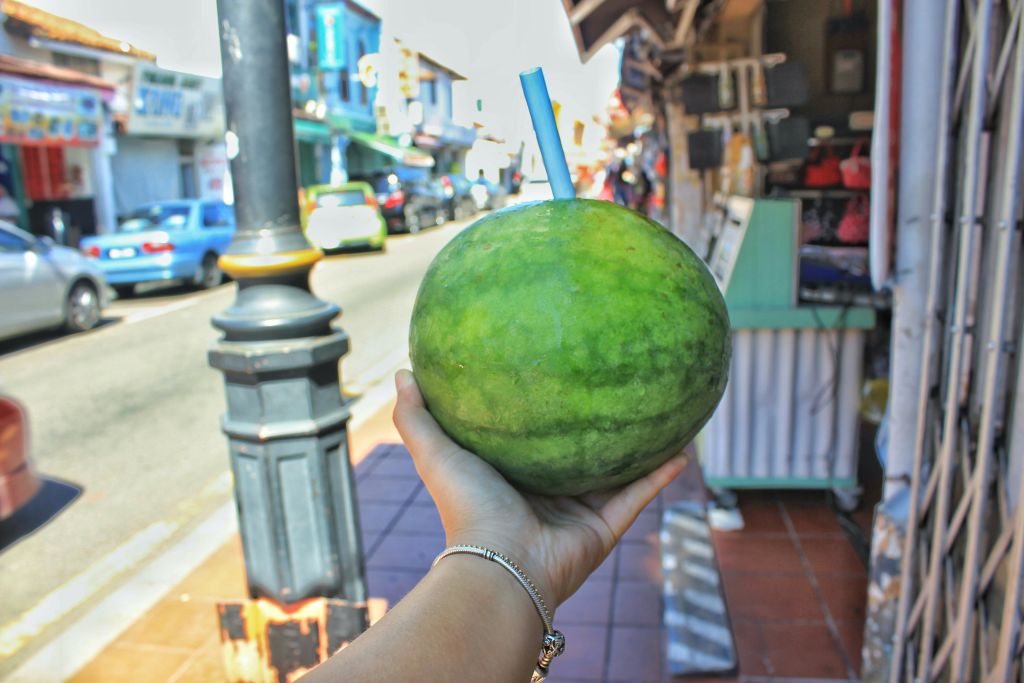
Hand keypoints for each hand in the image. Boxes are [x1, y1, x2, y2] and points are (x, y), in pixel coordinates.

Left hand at [392, 369, 686, 611]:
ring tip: (662, 411)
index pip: (533, 439)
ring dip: (640, 446)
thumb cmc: (467, 508)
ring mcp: (579, 511)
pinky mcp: (606, 527)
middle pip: (580, 454)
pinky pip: (640, 495)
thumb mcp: (435, 454)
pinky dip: (662, 474)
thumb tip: (404, 372)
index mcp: (513, 477)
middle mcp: (548, 493)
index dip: (546, 412)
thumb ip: (417, 417)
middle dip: (597, 427)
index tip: (559, 375)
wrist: (501, 563)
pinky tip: (684, 447)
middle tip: (615, 386)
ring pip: (618, 472)